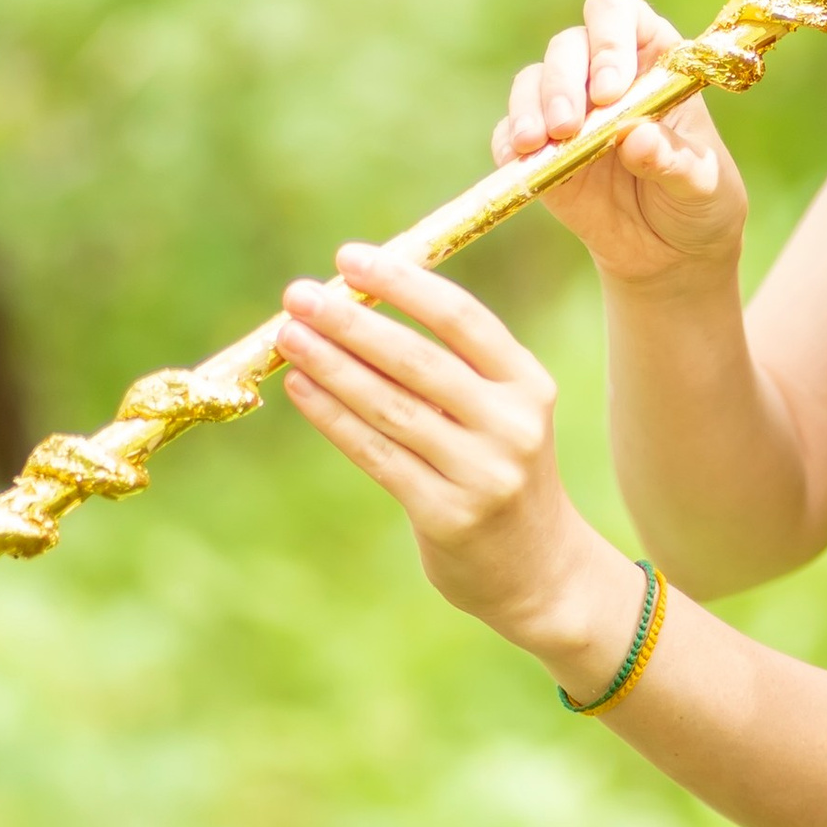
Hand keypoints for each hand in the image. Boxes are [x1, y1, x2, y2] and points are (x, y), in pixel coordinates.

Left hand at [274, 245, 621, 655]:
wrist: (539, 569)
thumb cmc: (498, 469)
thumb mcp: (498, 410)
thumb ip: (445, 364)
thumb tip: (354, 302)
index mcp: (528, 384)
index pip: (462, 318)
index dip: (403, 283)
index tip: (350, 257)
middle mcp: (513, 425)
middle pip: (419, 360)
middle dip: (352, 322)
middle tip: (299, 294)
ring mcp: (482, 474)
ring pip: (390, 407)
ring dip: (331, 366)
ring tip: (288, 335)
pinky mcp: (448, 516)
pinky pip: (377, 455)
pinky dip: (333, 418)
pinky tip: (300, 388)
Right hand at [494, 0, 746, 289]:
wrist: (669, 252)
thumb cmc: (698, 199)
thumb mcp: (702, 183)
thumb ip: (675, 160)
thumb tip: (637, 140)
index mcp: (653, 59)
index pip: (620, 16)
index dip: (609, 40)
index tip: (611, 91)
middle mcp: (603, 73)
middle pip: (568, 45)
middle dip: (564, 82)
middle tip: (570, 126)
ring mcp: (568, 109)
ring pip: (532, 81)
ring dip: (530, 108)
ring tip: (539, 143)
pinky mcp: (538, 150)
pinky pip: (508, 133)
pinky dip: (508, 143)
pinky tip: (520, 161)